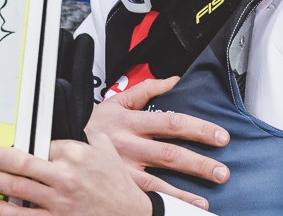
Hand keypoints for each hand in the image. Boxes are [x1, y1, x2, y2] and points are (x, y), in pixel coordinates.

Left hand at [0, 133, 151, 215]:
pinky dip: (2, 211)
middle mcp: (64, 177)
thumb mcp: (105, 149)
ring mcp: (58, 202)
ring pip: (14, 189)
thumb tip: (68, 125)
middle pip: (17, 165)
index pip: (39, 142)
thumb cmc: (117, 186)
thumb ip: (85, 135)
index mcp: (75, 154)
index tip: (15, 145)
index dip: (25, 143)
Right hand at [85, 76, 229, 208]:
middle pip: (169, 154)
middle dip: (198, 164)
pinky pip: (141, 198)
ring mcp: (122, 169)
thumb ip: (146, 89)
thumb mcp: (116, 101)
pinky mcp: (116, 187)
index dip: (198, 128)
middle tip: (222, 172)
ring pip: (156, 182)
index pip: (171, 122)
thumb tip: (174, 80)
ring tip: (205, 201)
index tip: (220, 135)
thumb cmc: (94, 125)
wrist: (60, 144)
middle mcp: (128, 146)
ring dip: (183, 193)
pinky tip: (177, 210)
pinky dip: (160, 204)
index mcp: (131, 122)